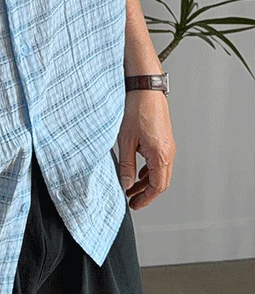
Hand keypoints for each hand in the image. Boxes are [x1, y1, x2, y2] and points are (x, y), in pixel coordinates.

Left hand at [116, 89, 175, 209]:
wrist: (145, 88)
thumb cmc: (136, 110)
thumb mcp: (125, 141)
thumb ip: (126, 165)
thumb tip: (126, 184)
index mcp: (160, 155)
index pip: (157, 186)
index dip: (145, 199)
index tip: (133, 204)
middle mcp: (168, 151)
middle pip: (161, 182)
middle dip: (146, 193)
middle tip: (132, 199)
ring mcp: (168, 145)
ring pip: (160, 172)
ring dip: (146, 182)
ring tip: (131, 187)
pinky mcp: (164, 139)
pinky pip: (159, 161)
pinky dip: (149, 170)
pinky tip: (138, 171)